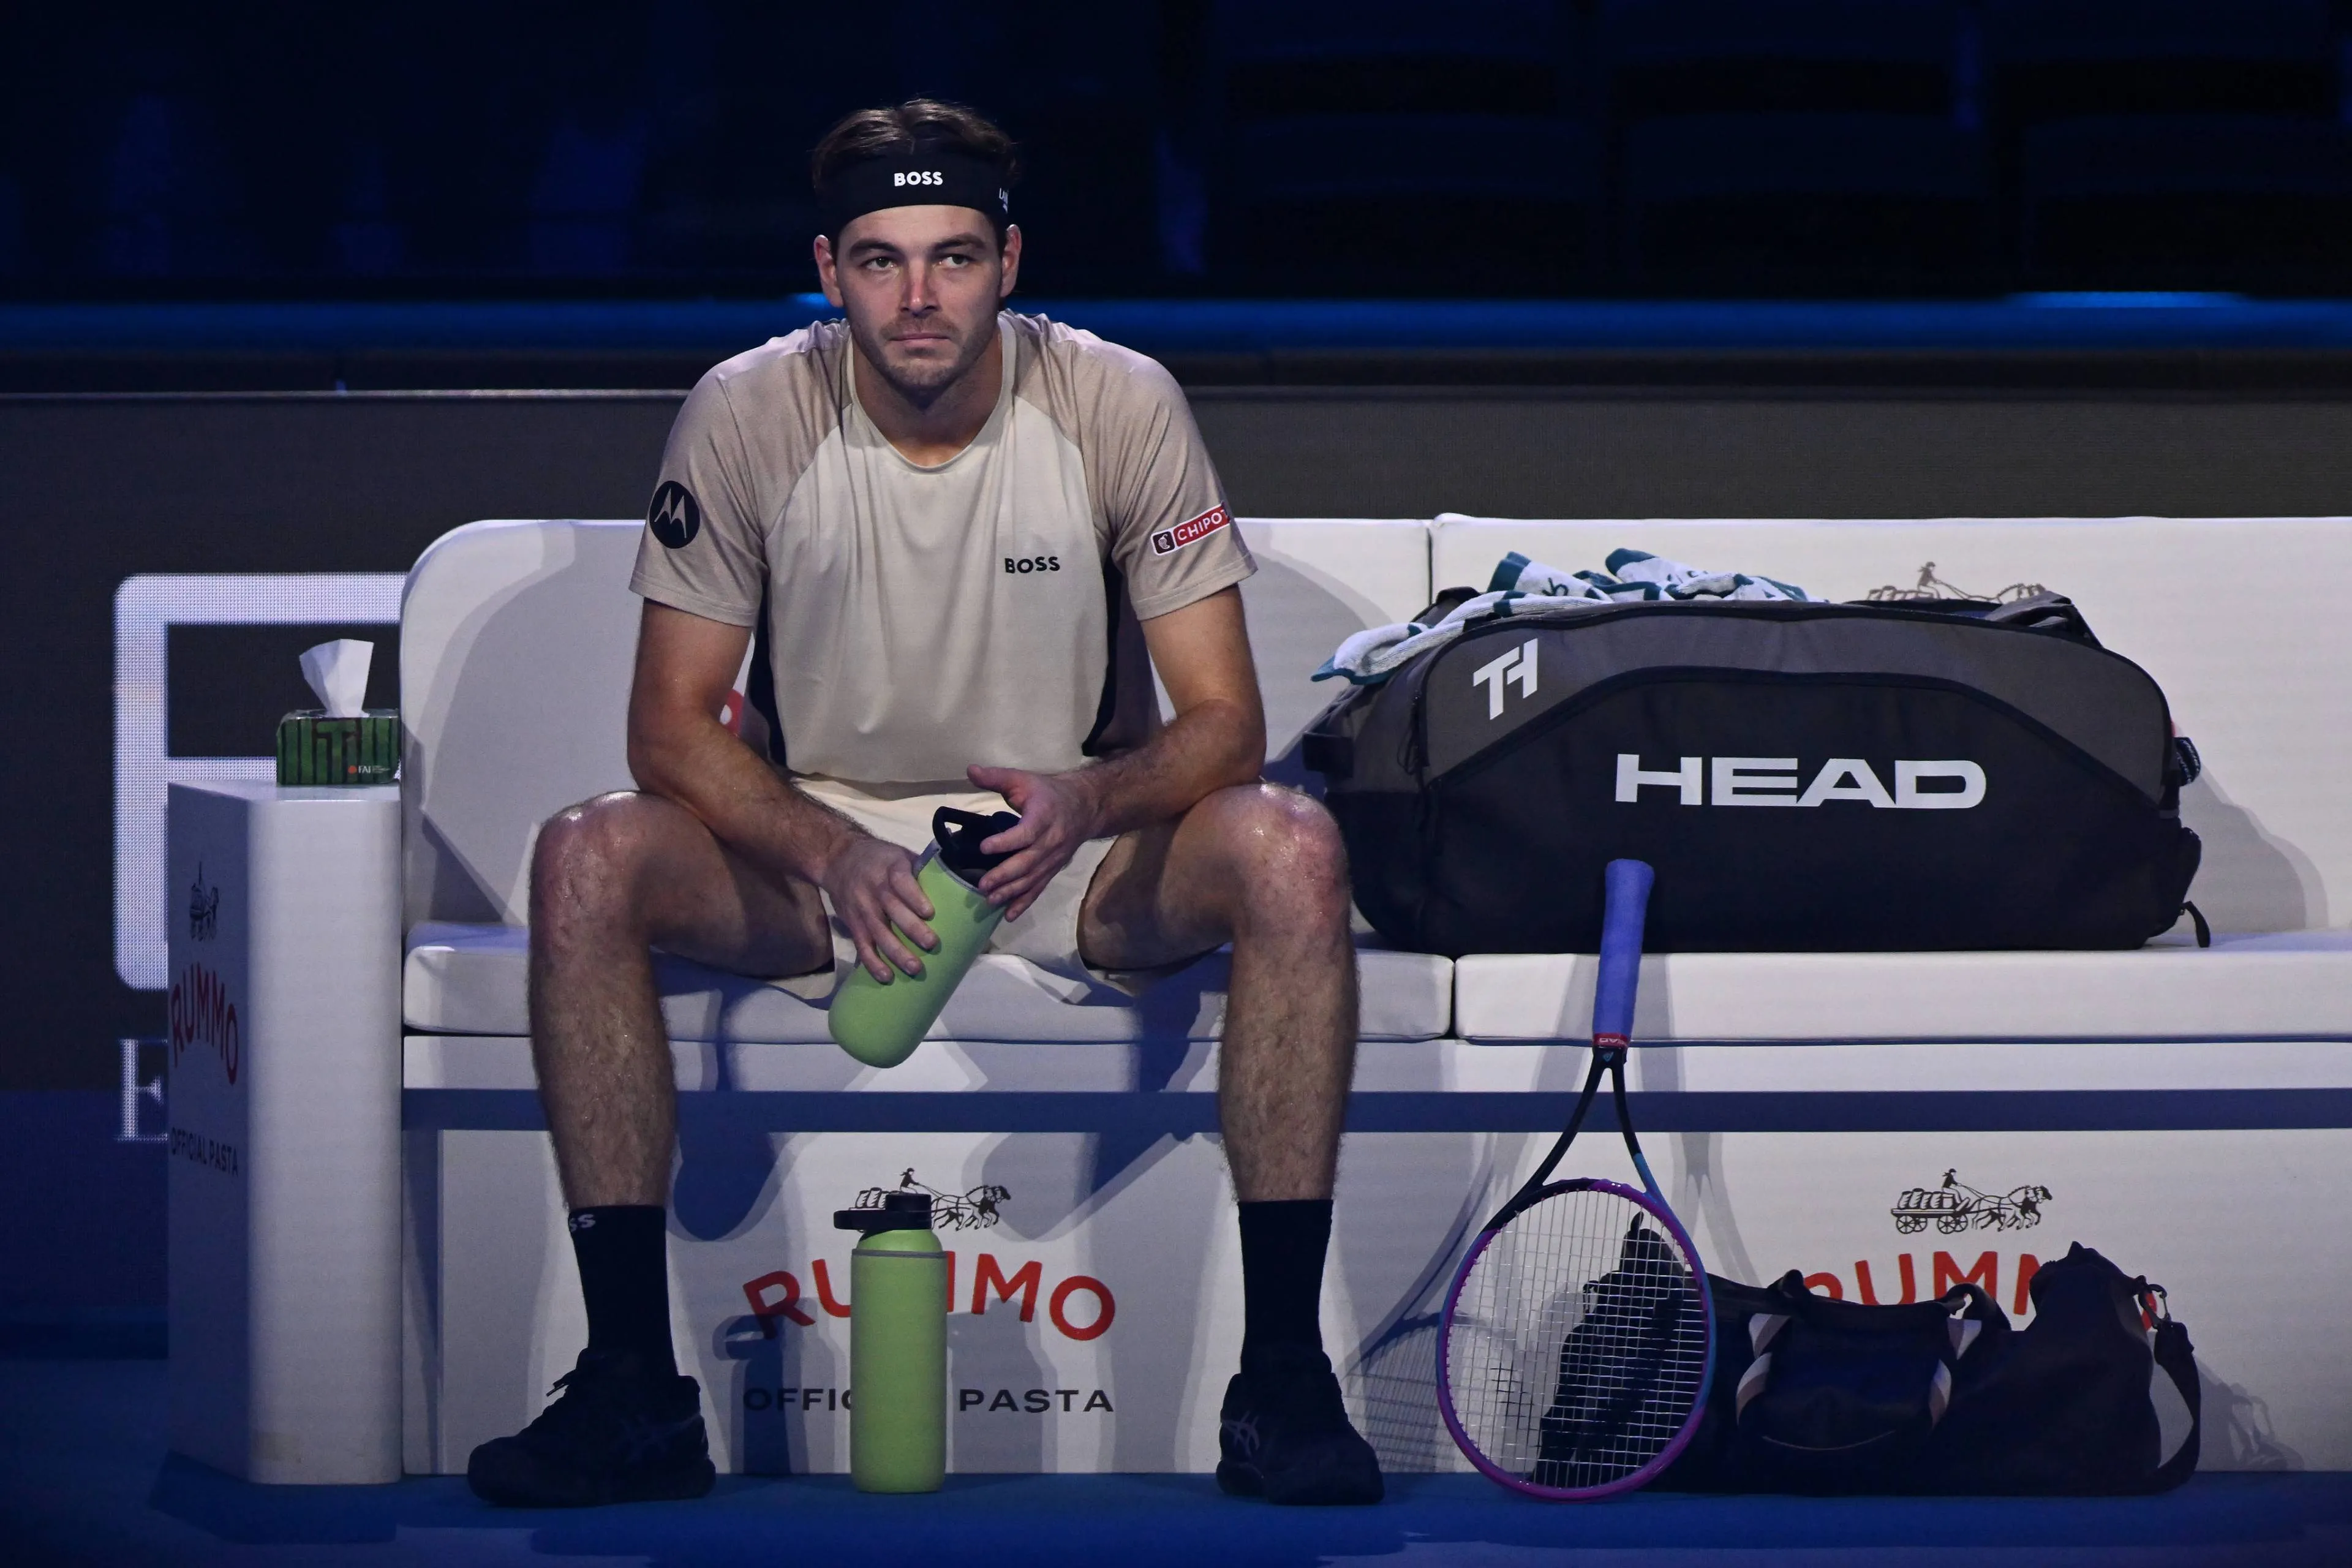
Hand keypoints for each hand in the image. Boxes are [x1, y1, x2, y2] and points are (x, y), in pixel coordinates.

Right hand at [819, 832, 935, 982]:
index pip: (901, 881)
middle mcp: (874, 887)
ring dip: (896, 952)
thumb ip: (919, 869)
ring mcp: (862, 907)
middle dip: (912, 929)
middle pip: (892, 909)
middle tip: (932, 944)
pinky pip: (862, 944)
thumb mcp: (898, 854)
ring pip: (878, 931)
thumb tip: (954, 883)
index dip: (914, 897)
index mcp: (890, 868)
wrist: (837, 858)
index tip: (929, 913)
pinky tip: (886, 976)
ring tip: (914, 968)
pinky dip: (873, 962)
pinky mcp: (852, 923)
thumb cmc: (878, 858)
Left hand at [965, 764, 1100, 920]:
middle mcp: (1051, 841)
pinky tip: (1009, 915)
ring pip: (1032, 879)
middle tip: (983, 884)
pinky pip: (1039, 888)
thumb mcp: (1023, 779)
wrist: (1085, 807)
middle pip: (1028, 862)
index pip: (1025, 833)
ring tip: (990, 900)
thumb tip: (969, 770)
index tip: (983, 848)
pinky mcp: (1052, 869)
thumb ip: (996, 777)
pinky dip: (1024, 902)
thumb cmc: (1048, 793)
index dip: (1005, 842)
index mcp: (1043, 817)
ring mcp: (1053, 859)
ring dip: (1011, 892)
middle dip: (1005, 875)